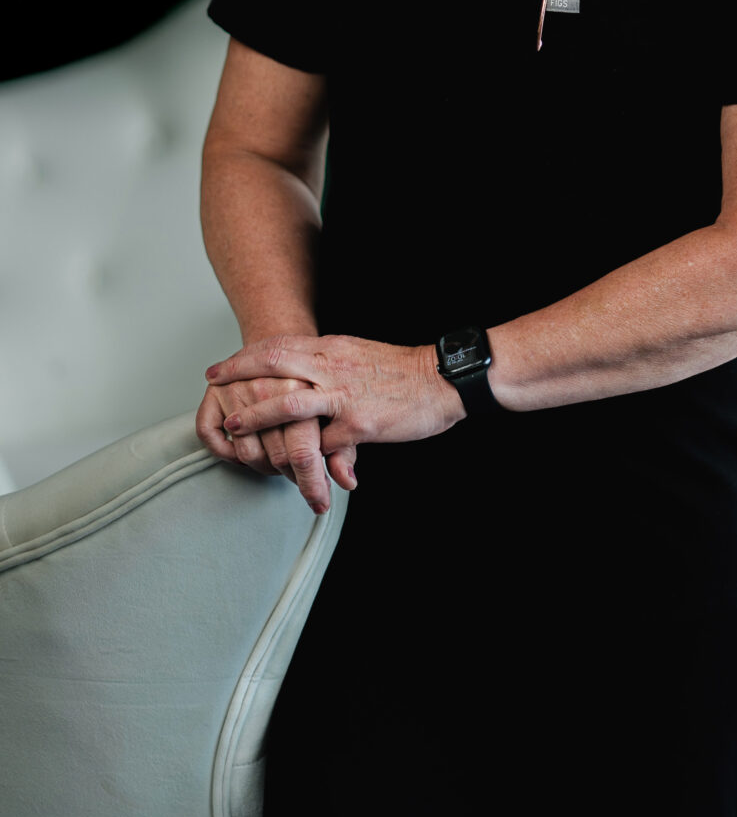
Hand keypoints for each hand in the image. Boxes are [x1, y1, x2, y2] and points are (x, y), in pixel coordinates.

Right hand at [195, 372, 358, 514]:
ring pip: (245, 449)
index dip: (313, 484)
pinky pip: (208, 431)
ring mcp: (242, 385)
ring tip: (272, 462)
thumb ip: (345, 448)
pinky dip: (220, 448)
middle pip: (275, 454)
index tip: (319, 504)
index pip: (305, 453)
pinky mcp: (216, 387)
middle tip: (294, 477)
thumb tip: (348, 483)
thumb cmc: (319, 379)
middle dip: (287, 475)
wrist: (294, 341)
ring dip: (259, 465)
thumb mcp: (342, 408)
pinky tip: (237, 443)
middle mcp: (272, 387)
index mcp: (308, 390)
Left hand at [204, 333, 462, 464]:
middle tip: (213, 382)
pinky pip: (322, 444)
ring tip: (233, 426)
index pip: (279, 345)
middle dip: (238, 374)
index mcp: (333, 348)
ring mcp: (344, 396)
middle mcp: (333, 366)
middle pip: (274, 364)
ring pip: (288, 403)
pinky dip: (304, 459)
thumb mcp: (359, 354)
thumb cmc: (404, 369)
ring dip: (255, 415)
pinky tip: (293, 471)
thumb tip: (301, 366)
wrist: (443, 380)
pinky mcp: (358, 425)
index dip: (245, 355)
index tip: (223, 364)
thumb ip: (329, 362)